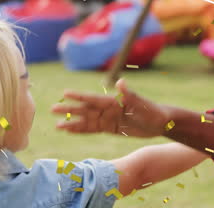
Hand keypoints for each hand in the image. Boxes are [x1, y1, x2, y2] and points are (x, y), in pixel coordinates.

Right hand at [51, 79, 169, 137]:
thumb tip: (120, 82)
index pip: (94, 98)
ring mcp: (108, 118)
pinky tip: (70, 131)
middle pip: (86, 109)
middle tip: (52, 109)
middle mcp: (108, 108)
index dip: (79, 96)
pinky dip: (81, 130)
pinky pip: (93, 130)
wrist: (161, 123)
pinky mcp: (110, 128)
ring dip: (72, 122)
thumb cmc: (153, 111)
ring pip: (87, 121)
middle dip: (70, 109)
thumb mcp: (143, 104)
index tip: (65, 93)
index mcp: (114, 101)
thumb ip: (130, 95)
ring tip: (57, 125)